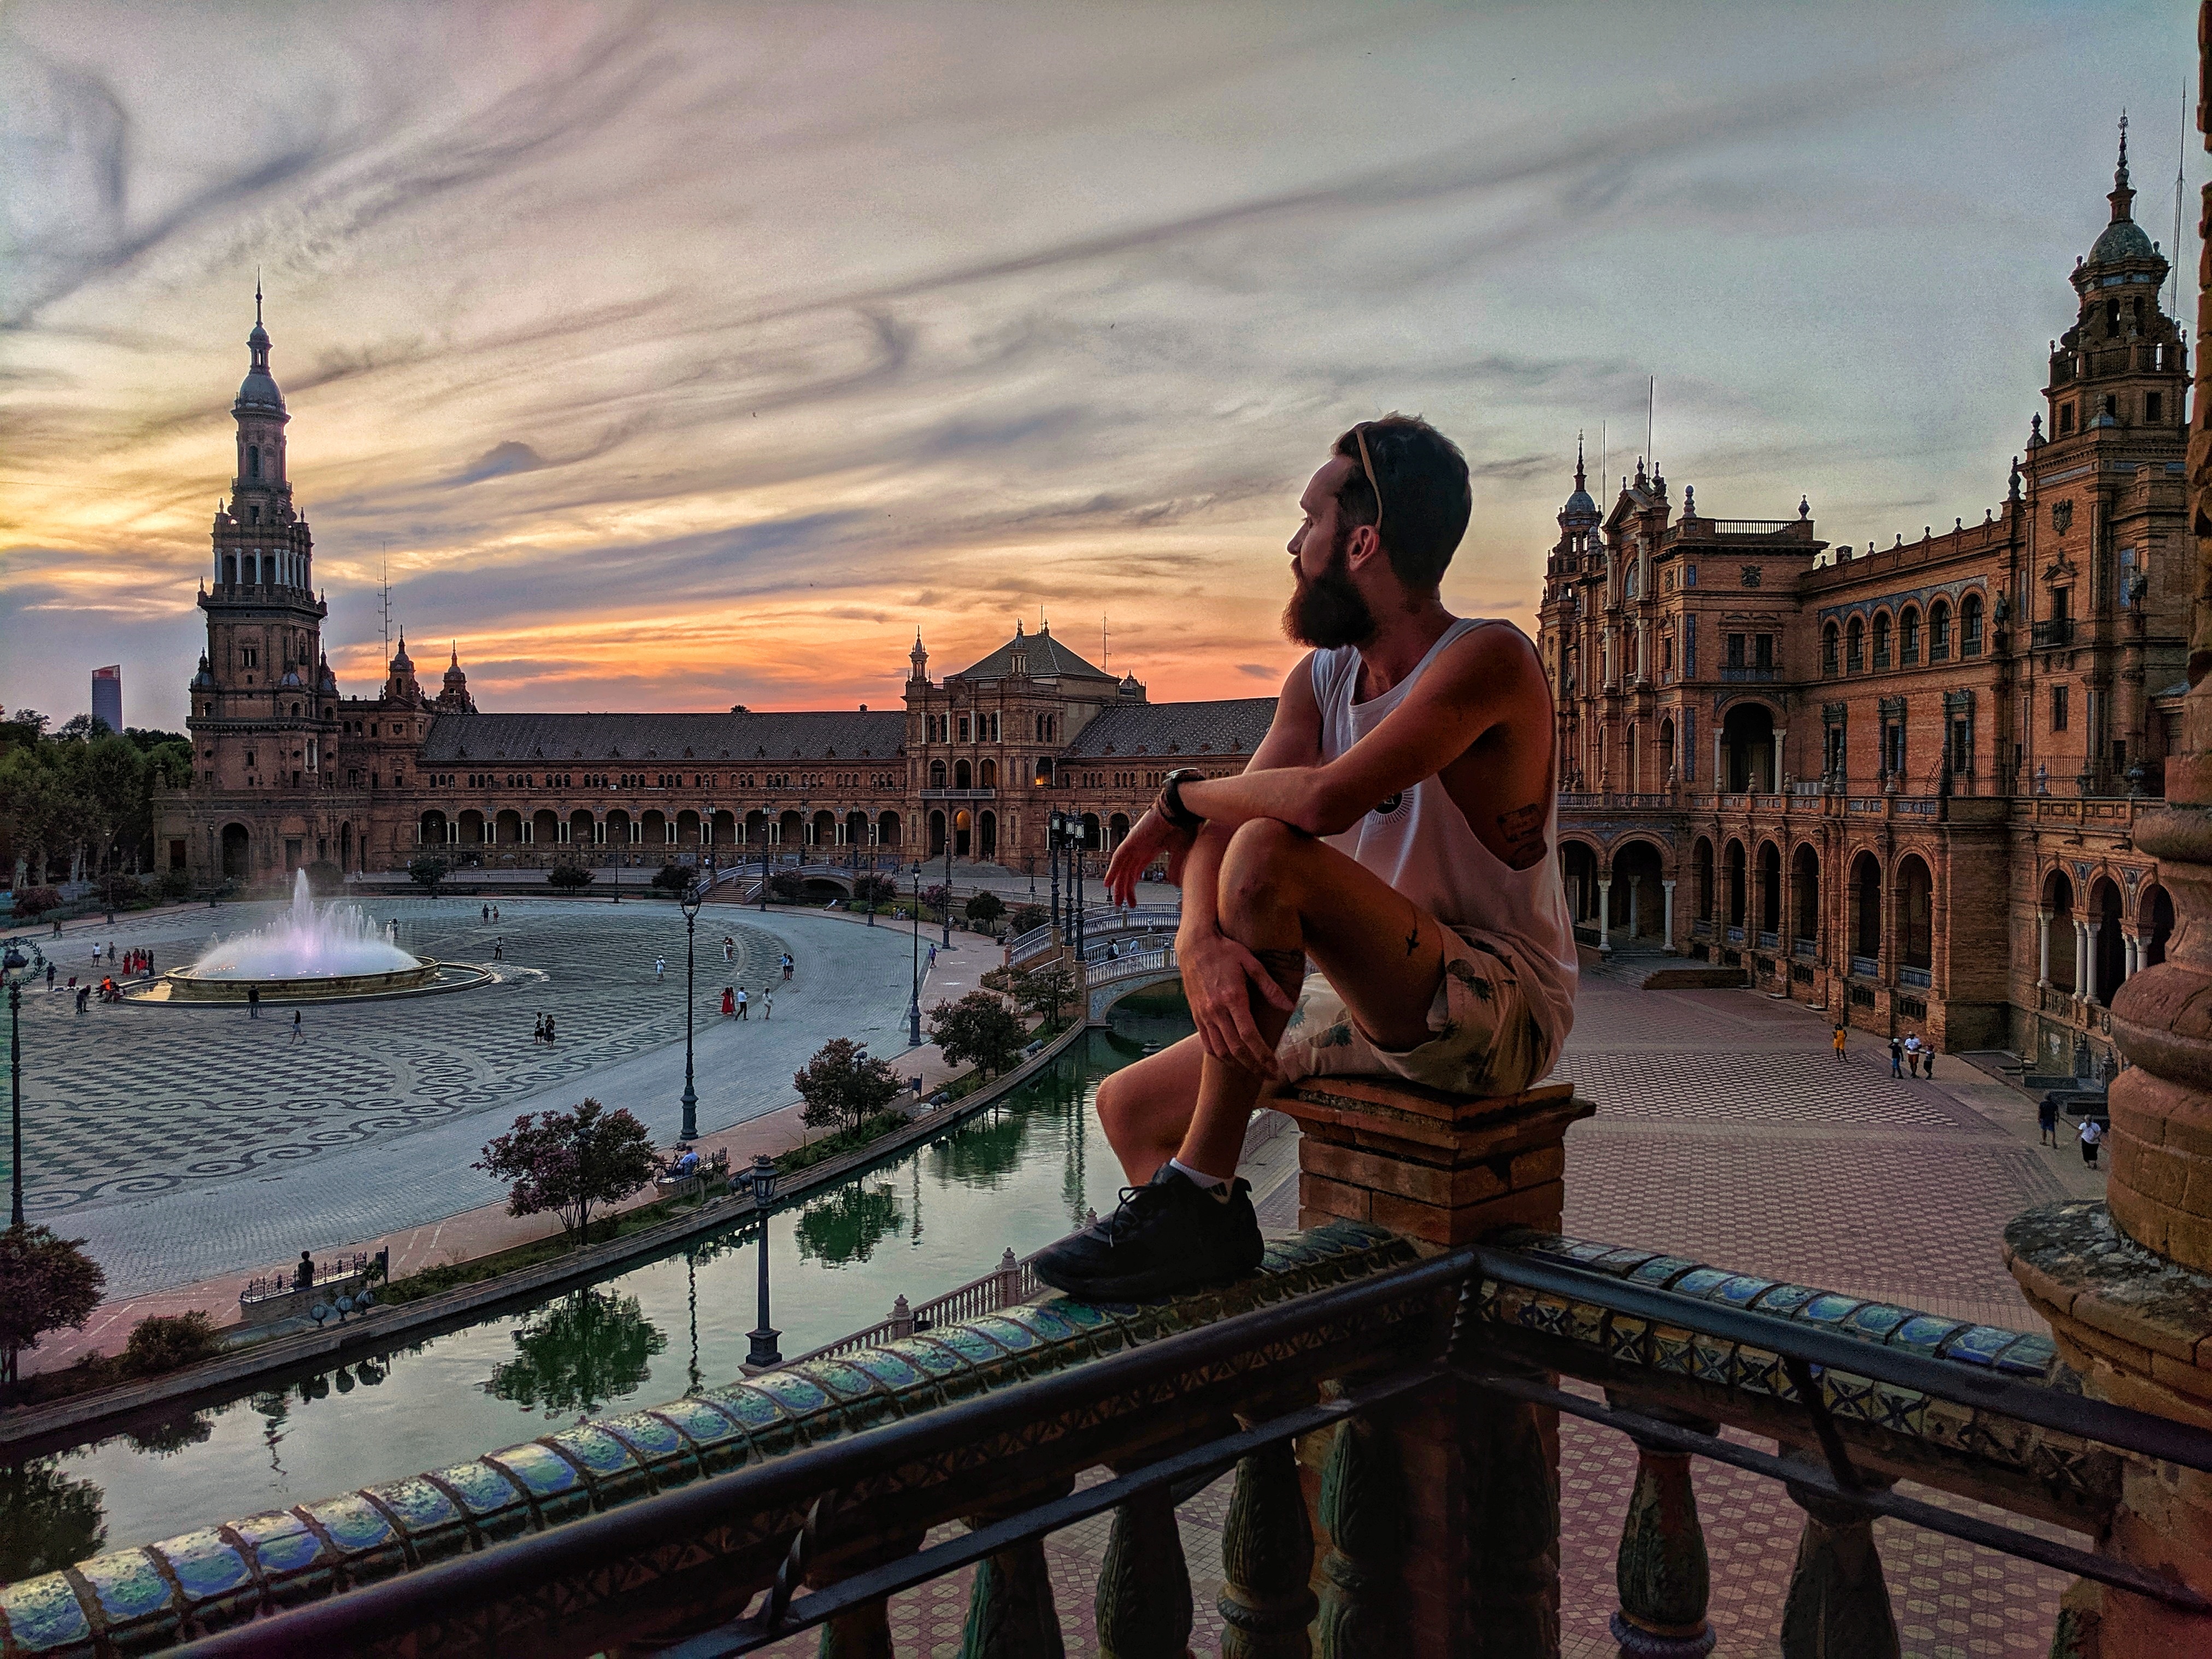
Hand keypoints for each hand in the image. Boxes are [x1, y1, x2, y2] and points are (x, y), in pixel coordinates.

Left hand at [1105, 808, 1191, 904]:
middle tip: (1122, 904)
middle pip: (1127, 872)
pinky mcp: (1131, 841)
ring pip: (1122, 869)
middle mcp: (1139, 848)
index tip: (1132, 898)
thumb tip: (1175, 882)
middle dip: (1125, 889)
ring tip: (1116, 901)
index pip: (1136, 870)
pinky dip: (1112, 871)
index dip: (1132, 884)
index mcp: (1149, 850)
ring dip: (1118, 886)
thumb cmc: (1182, 827)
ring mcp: (1134, 844)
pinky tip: (1108, 883)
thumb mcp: (1180, 852)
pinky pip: (1118, 859)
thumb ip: (1176, 866)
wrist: (1178, 811)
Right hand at [1177, 924, 1295, 1075]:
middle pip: (1236, 1049)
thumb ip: (1270, 987)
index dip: (1263, 1055)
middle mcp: (1216, 1010)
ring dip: (1237, 1065)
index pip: (1250, 1036)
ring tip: (1252, 1070)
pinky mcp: (1196, 1015)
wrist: (1194, 944)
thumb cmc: (1225, 950)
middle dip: (1254, 1066)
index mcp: (1233, 998)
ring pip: (1220, 1050)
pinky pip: (1207, 1043)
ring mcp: (1204, 1014)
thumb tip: (1289, 1006)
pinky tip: (1231, 1059)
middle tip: (1268, 1075)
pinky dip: (1219, 1056)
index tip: (1274, 1067)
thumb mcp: (1251, 962)